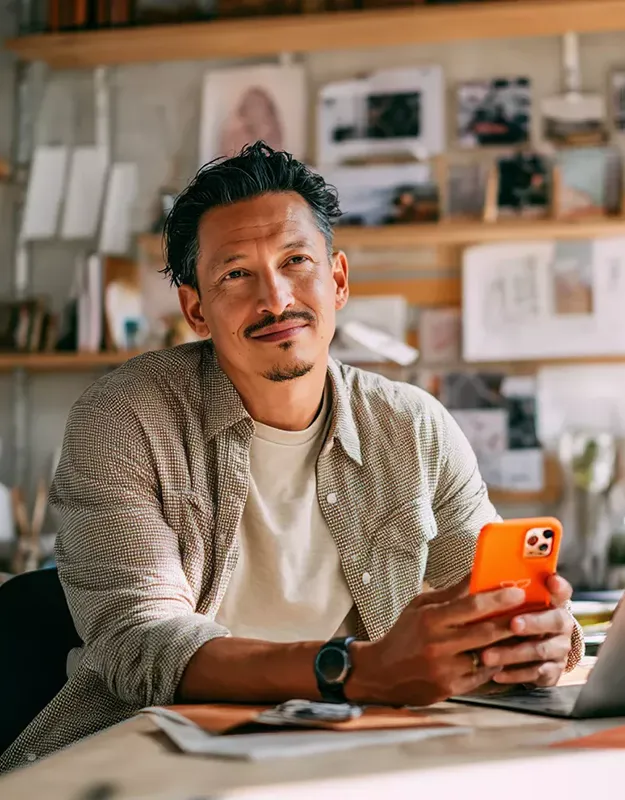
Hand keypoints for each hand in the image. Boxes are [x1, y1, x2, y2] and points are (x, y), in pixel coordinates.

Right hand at [347, 577, 526, 706]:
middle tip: (533, 613)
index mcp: (430, 620)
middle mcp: (438, 644)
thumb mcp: (420, 607)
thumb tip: (476, 574)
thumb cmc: (405, 634)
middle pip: (486, 631)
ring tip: (528, 634)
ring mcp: (446, 669)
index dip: (497, 598)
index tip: (517, 591)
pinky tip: (507, 654)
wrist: (383, 673)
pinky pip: (483, 675)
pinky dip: (497, 663)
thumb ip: (450, 594)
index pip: (471, 606)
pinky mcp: (452, 688)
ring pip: (488, 655)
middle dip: (513, 621)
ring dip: (510, 645)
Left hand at [479, 575, 573, 686]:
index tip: (550, 581)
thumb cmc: (514, 617)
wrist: (528, 653)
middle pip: (555, 621)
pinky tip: (495, 674)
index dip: (559, 586)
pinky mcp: (553, 671)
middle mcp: (562, 624)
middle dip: (533, 622)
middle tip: (513, 624)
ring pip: (540, 650)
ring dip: (513, 652)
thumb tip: (480, 573)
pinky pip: (535, 673)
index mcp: (553, 602)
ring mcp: (559, 649)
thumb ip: (502, 590)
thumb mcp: (509, 604)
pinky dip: (514, 674)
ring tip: (487, 655)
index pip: (562, 591)